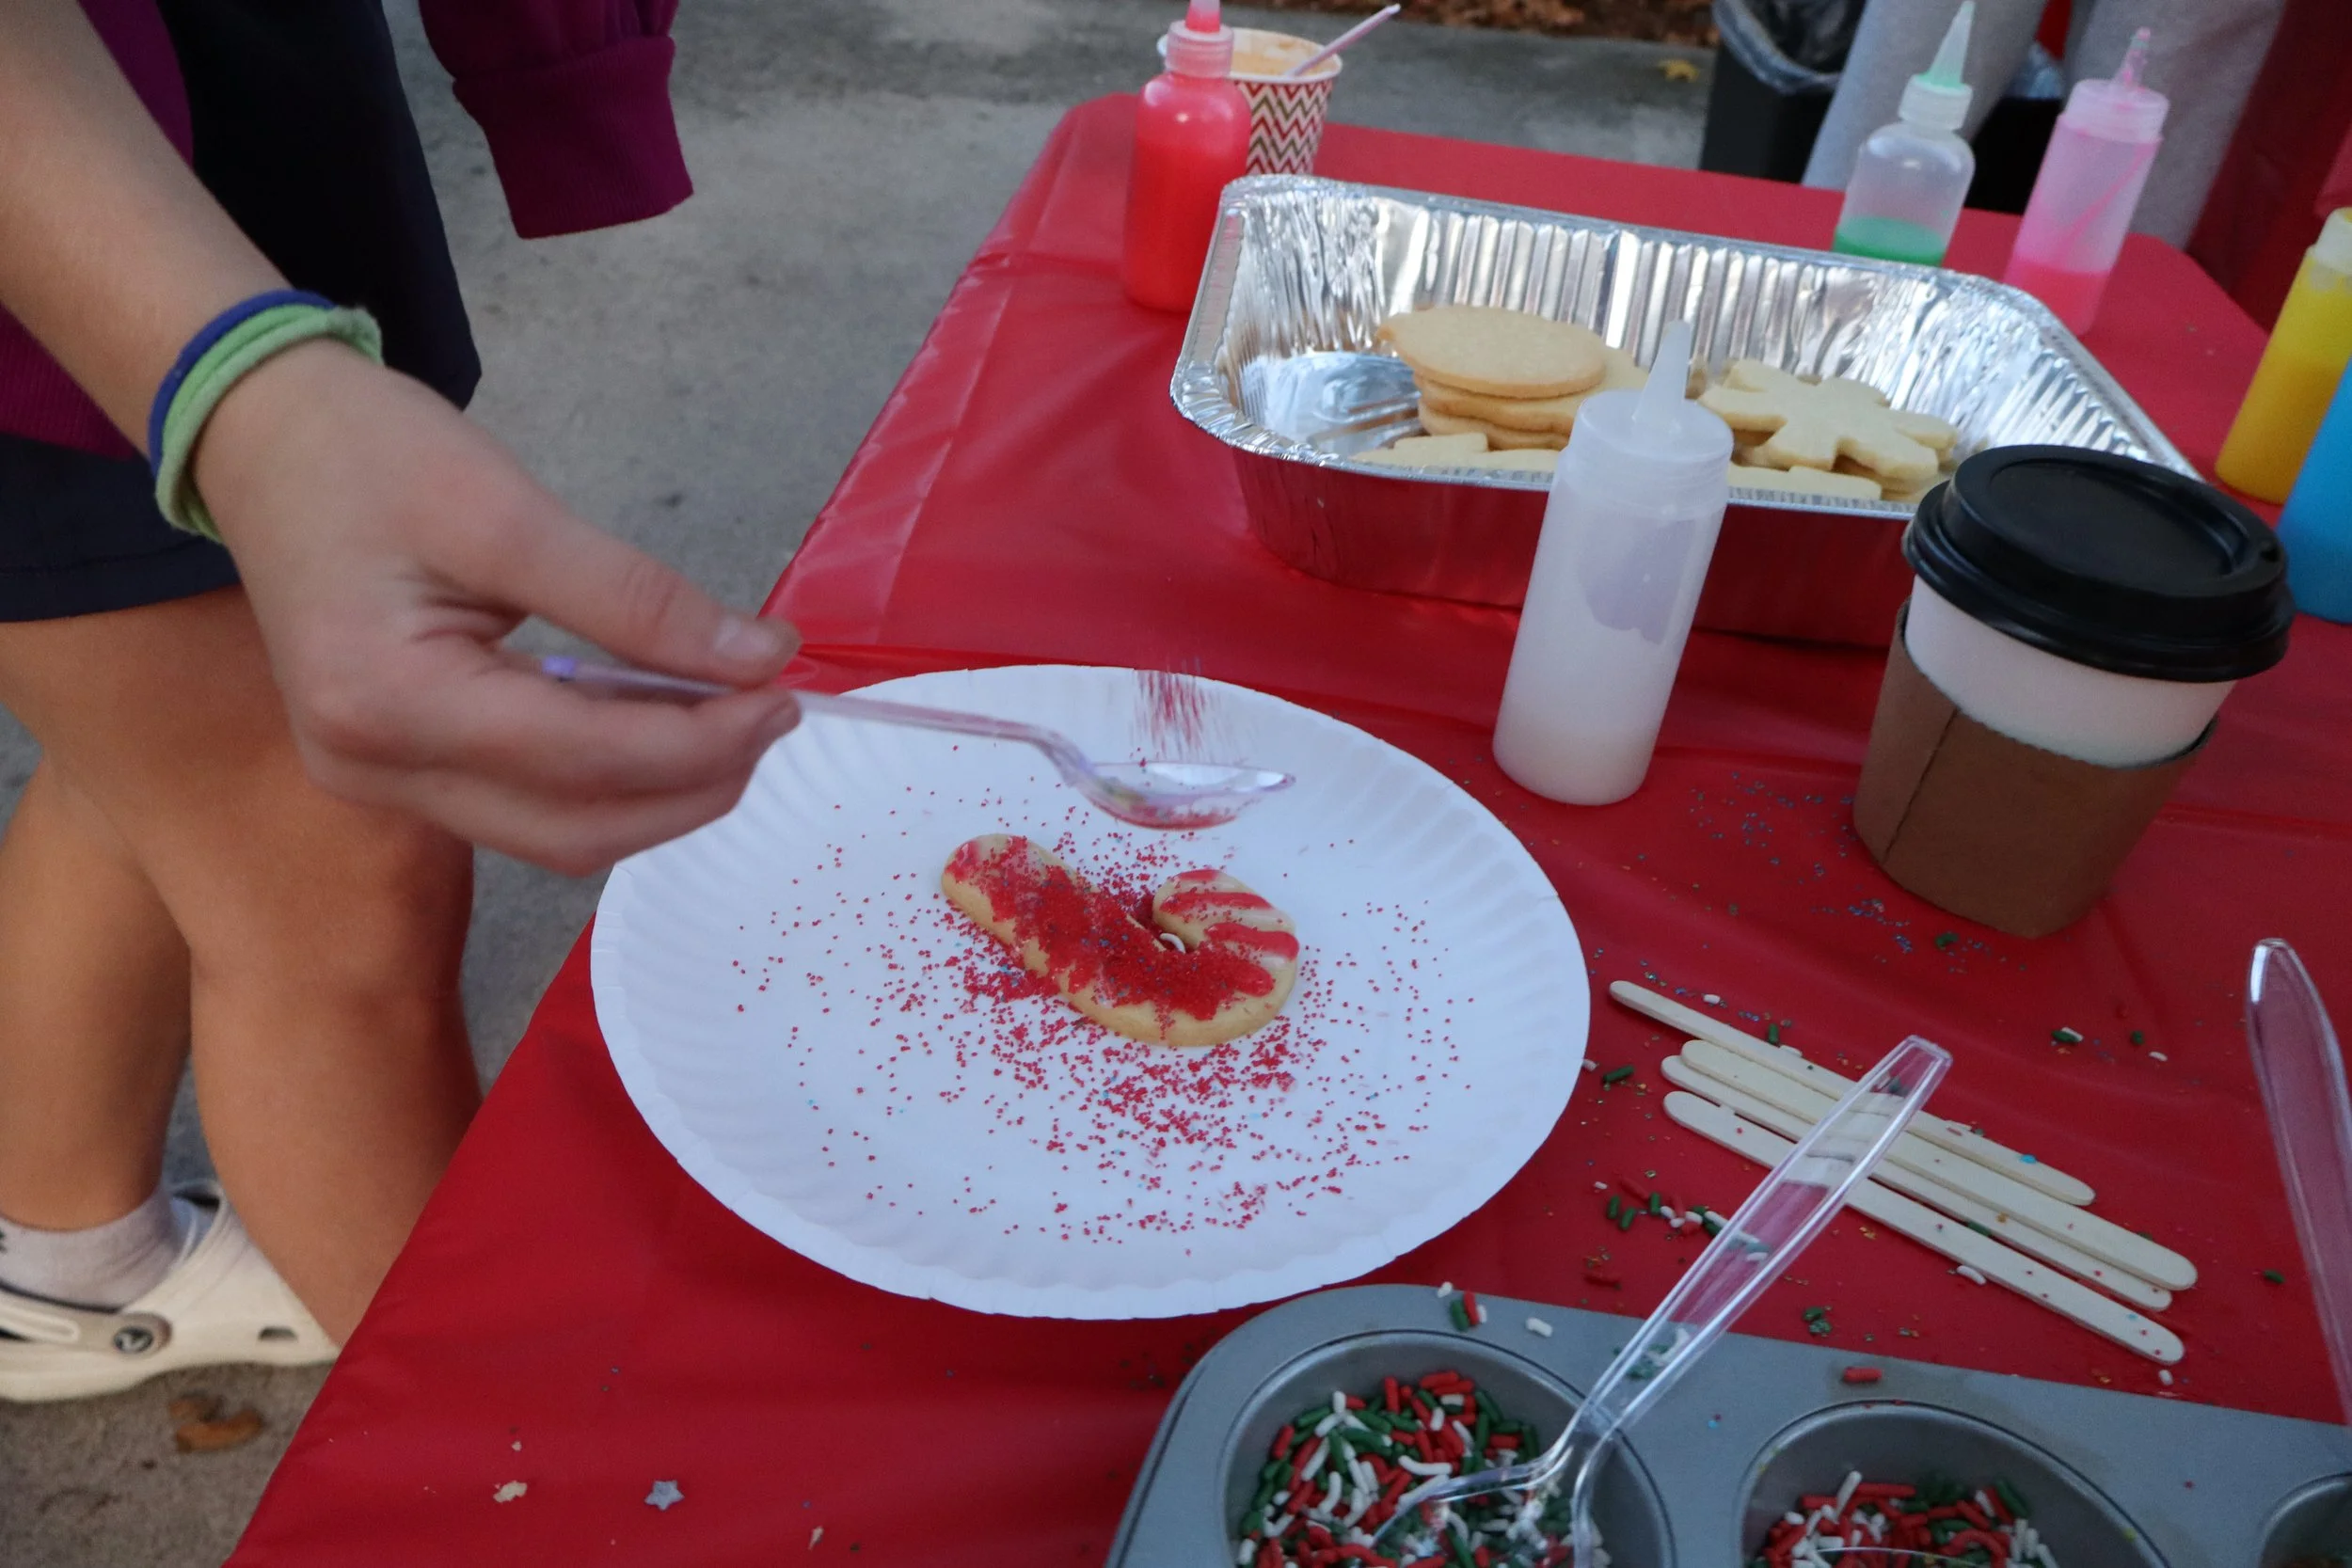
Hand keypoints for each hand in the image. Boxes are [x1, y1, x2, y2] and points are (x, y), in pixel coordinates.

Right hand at [193, 340, 802, 872]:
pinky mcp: (395, 772)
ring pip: (558, 835)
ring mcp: (378, 783)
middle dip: (694, 783)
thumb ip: (638, 598)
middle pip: (578, 828)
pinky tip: (663, 724)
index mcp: (388, 701)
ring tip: (732, 718)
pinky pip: (527, 809)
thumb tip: (762, 657)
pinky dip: (609, 781)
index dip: (703, 740)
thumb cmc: (369, 454)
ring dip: (660, 794)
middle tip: (774, 710)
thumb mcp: (509, 510)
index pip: (585, 759)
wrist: (262, 439)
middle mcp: (374, 769)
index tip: (784, 691)